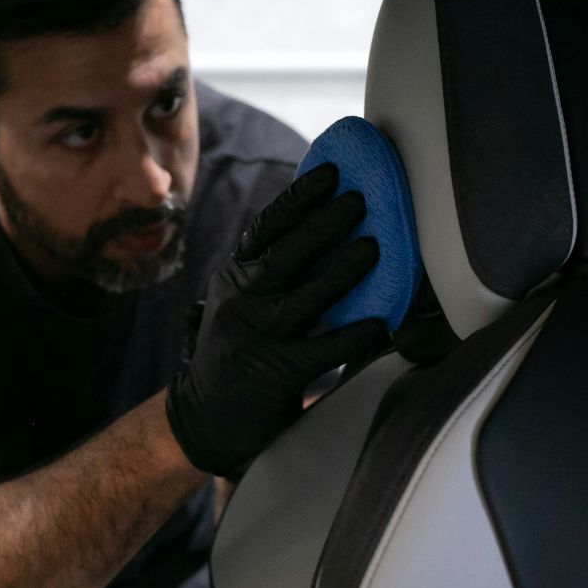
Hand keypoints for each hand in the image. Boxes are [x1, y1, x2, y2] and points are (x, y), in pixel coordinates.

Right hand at [166, 163, 388, 479]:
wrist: (207, 415)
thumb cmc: (239, 350)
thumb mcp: (240, 301)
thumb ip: (271, 270)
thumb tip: (328, 225)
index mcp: (235, 278)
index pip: (266, 229)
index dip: (299, 199)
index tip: (330, 173)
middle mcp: (241, 301)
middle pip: (285, 255)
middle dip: (324, 225)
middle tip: (360, 200)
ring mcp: (256, 337)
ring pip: (304, 298)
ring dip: (341, 271)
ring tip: (375, 247)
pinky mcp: (274, 373)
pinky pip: (321, 351)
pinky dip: (352, 336)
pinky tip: (381, 324)